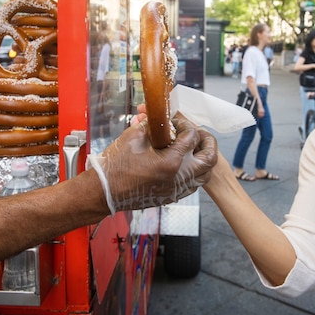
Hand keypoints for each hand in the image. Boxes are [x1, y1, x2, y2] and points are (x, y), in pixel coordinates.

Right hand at [90, 112, 217, 211]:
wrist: (104, 191)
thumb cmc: (116, 166)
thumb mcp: (134, 136)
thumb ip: (153, 125)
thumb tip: (161, 118)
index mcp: (172, 161)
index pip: (192, 136)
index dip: (185, 124)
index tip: (176, 122)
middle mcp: (179, 178)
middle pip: (210, 158)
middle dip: (207, 141)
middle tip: (198, 133)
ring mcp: (177, 190)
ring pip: (205, 174)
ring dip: (204, 159)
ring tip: (195, 148)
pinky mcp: (172, 197)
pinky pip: (194, 184)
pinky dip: (195, 172)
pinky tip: (185, 162)